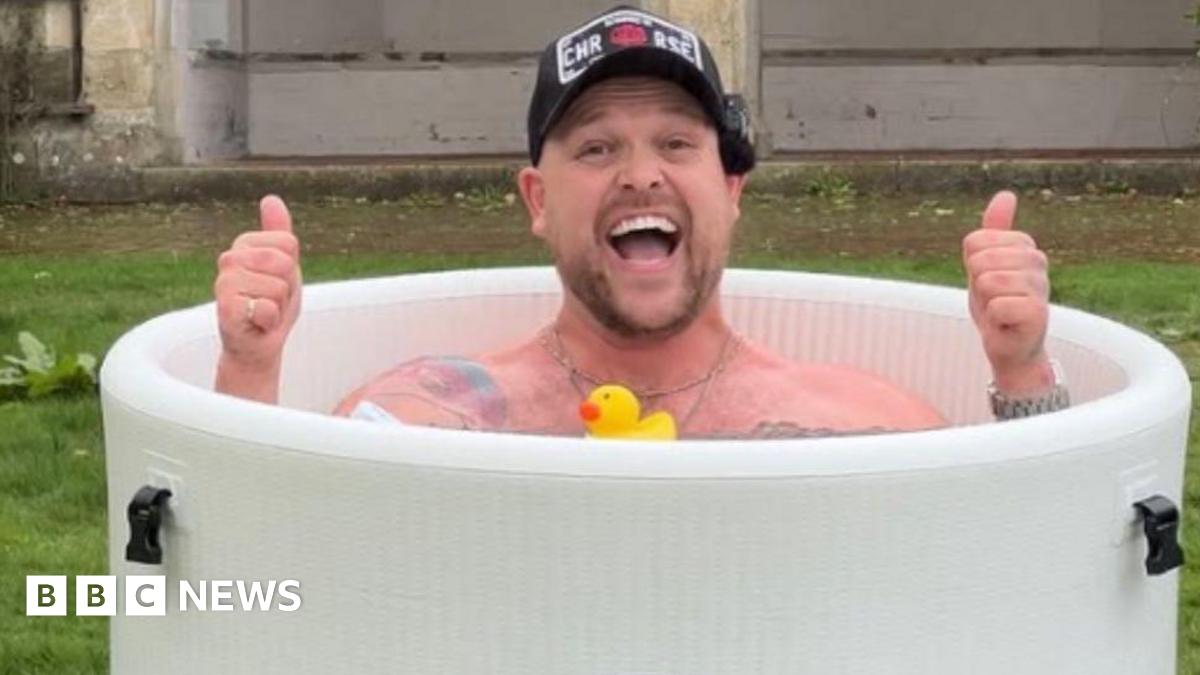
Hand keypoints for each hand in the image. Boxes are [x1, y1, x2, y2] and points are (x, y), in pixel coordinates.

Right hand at [213, 195, 301, 398]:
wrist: (257, 345)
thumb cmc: (271, 305)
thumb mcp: (284, 266)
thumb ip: (278, 233)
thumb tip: (271, 199)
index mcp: (244, 244)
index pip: (288, 244)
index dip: (292, 269)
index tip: (278, 282)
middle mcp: (229, 259)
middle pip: (284, 264)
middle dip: (287, 288)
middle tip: (272, 300)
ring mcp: (224, 282)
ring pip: (278, 287)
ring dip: (279, 306)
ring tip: (263, 312)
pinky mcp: (225, 307)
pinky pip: (268, 308)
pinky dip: (270, 321)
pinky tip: (256, 324)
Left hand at [962, 191, 1052, 392]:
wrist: (1012, 346)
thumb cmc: (998, 305)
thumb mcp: (986, 264)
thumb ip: (993, 231)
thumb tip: (1006, 194)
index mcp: (1025, 246)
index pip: (975, 241)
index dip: (971, 267)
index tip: (986, 283)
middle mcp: (1038, 261)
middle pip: (979, 259)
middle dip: (976, 285)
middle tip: (991, 299)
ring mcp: (1041, 286)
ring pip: (987, 281)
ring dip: (985, 303)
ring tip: (999, 311)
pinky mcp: (1039, 313)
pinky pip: (997, 306)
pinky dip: (994, 319)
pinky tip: (1006, 324)